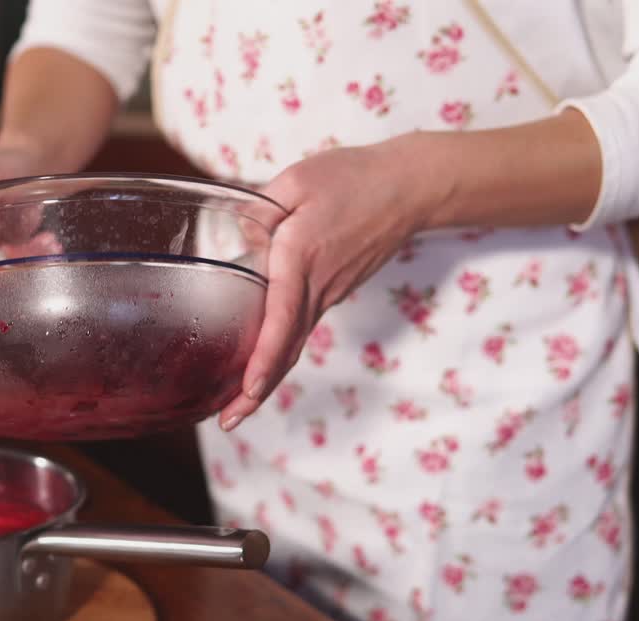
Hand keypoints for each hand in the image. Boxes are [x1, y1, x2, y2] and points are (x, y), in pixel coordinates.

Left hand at [218, 139, 440, 430]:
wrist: (410, 188)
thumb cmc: (352, 178)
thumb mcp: (295, 182)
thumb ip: (258, 212)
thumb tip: (234, 243)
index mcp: (301, 259)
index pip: (281, 319)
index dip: (263, 358)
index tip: (246, 390)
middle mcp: (317, 288)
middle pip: (287, 351)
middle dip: (256, 391)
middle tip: (228, 423)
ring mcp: (328, 294)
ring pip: (294, 346)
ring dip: (265, 379)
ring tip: (236, 407)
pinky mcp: (332, 292)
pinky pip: (302, 330)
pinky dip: (280, 355)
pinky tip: (260, 364)